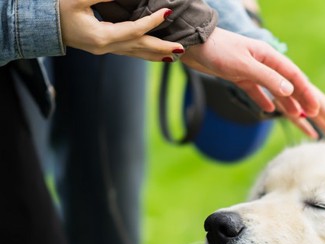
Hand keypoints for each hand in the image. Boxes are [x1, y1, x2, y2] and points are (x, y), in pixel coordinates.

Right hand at [59, 0, 183, 60]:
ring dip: (158, 53)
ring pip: (137, 53)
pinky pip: (131, 53)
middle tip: (182, 47)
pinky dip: (146, 53)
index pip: (134, 30)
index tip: (167, 12)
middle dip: (162, 47)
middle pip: (140, 48)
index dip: (152, 21)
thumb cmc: (57, 8)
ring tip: (177, 53)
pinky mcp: (105, 49)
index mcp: (101, 36)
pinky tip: (159, 55)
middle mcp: (106, 47)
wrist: (43, 26)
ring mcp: (105, 50)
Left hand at [182, 28, 324, 139]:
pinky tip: (278, 115)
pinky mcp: (244, 79)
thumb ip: (267, 78)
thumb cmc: (217, 50)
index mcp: (272, 60)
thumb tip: (290, 93)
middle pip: (299, 92)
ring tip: (314, 131)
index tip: (321, 117)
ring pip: (284, 98)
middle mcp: (268, 67)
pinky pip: (264, 96)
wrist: (191, 43)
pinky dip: (273, 106)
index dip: (311, 99)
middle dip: (318, 112)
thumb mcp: (243, 64)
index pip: (299, 82)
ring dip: (299, 115)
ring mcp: (257, 73)